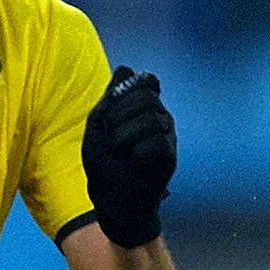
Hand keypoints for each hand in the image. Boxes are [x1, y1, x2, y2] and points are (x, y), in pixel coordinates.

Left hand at [81, 66, 174, 249]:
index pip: (141, 81)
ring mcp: (167, 136)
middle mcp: (159, 117)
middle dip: (118, 116)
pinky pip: (155, 141)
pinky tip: (133, 164)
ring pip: (150, 117)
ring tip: (120, 154)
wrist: (111, 202)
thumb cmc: (104, 165)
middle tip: (112, 140)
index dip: (119, 96)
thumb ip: (111, 98)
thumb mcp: (98, 126)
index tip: (107, 118)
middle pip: (145, 95)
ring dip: (122, 137)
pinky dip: (135, 153)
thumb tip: (125, 67)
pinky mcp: (170, 156)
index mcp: (142, 109)